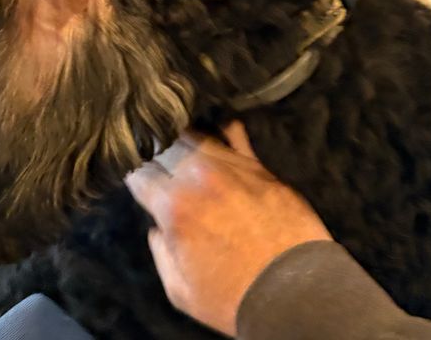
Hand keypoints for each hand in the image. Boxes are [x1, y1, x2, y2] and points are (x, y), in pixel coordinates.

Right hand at [126, 123, 330, 336]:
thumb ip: (161, 253)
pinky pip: (234, 134)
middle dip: (154, 152)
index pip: (139, 174)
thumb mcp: (181, 291)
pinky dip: (222, 131)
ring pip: (194, 135)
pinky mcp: (258, 165)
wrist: (295, 294)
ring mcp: (230, 166)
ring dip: (183, 140)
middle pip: (163, 146)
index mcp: (173, 207)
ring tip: (180, 142)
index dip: (134, 174)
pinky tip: (216, 131)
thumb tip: (158, 226)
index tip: (137, 177)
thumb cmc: (234, 299)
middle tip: (155, 158)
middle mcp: (197, 177)